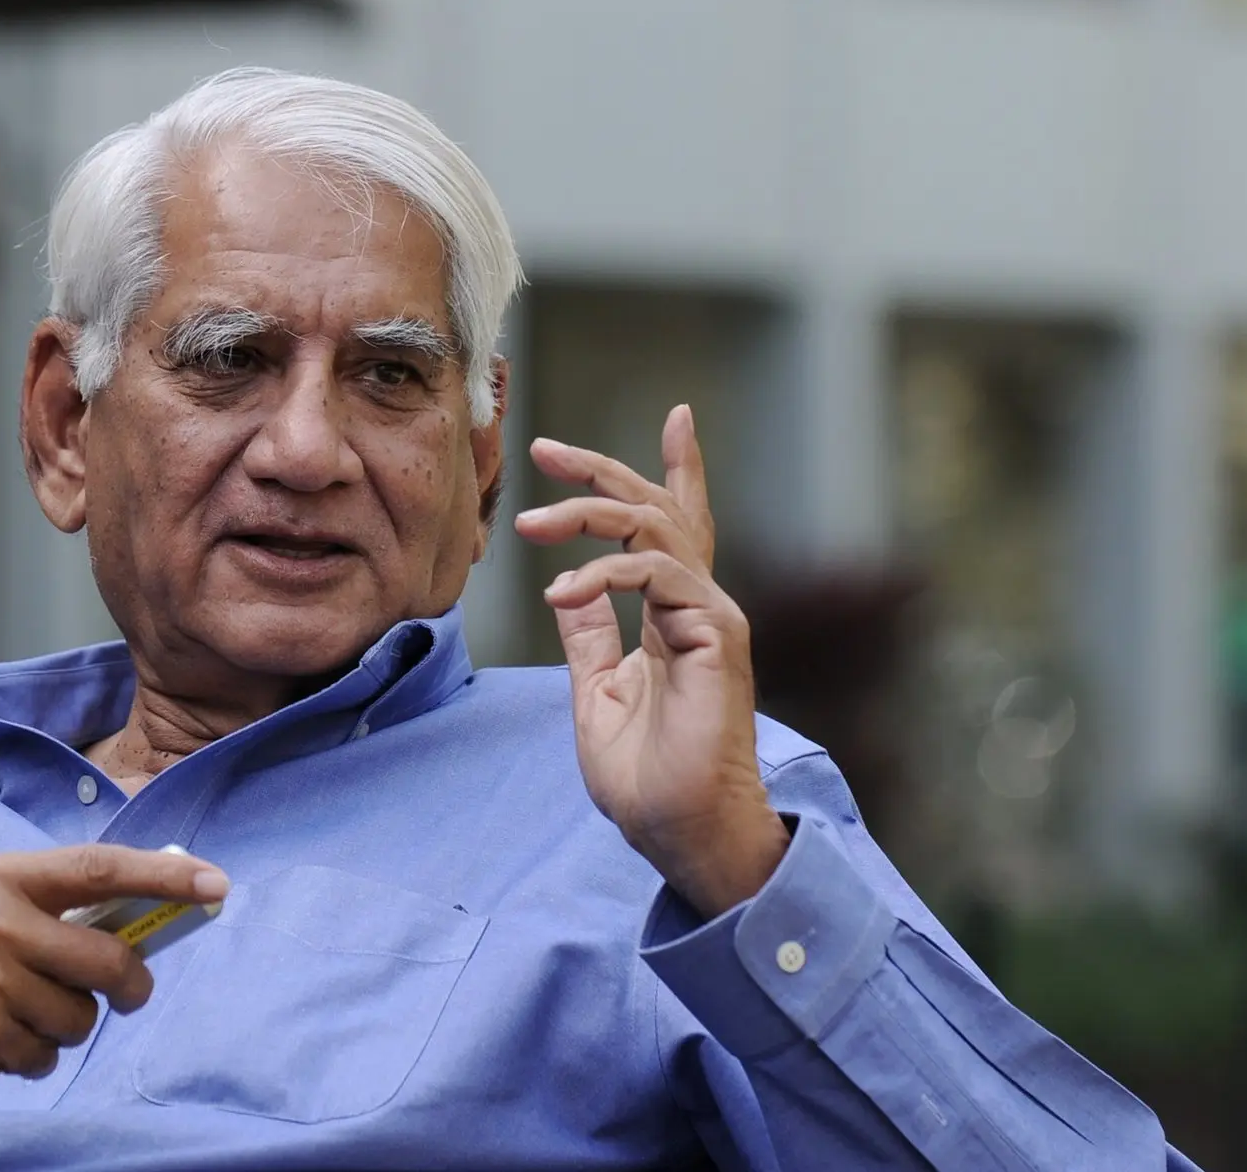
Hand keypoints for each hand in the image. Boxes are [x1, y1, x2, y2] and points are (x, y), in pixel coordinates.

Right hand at [0, 844, 228, 1161]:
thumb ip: (44, 904)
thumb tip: (138, 915)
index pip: (97, 870)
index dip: (164, 875)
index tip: (215, 884)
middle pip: (106, 960)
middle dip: (130, 983)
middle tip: (131, 991)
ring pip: (81, 1019)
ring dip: (66, 1025)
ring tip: (16, 1013)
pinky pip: (46, 1058)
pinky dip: (32, 1055)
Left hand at [514, 405, 788, 918]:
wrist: (681, 832)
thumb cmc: (647, 780)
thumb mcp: (597, 694)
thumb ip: (589, 638)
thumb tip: (566, 592)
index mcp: (673, 616)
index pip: (675, 529)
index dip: (675, 470)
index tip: (678, 414)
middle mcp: (698, 606)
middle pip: (659, 511)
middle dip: (604, 472)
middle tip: (544, 447)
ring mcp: (711, 618)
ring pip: (657, 528)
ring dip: (588, 514)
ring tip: (530, 522)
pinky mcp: (715, 637)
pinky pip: (658, 576)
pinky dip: (604, 574)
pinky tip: (562, 591)